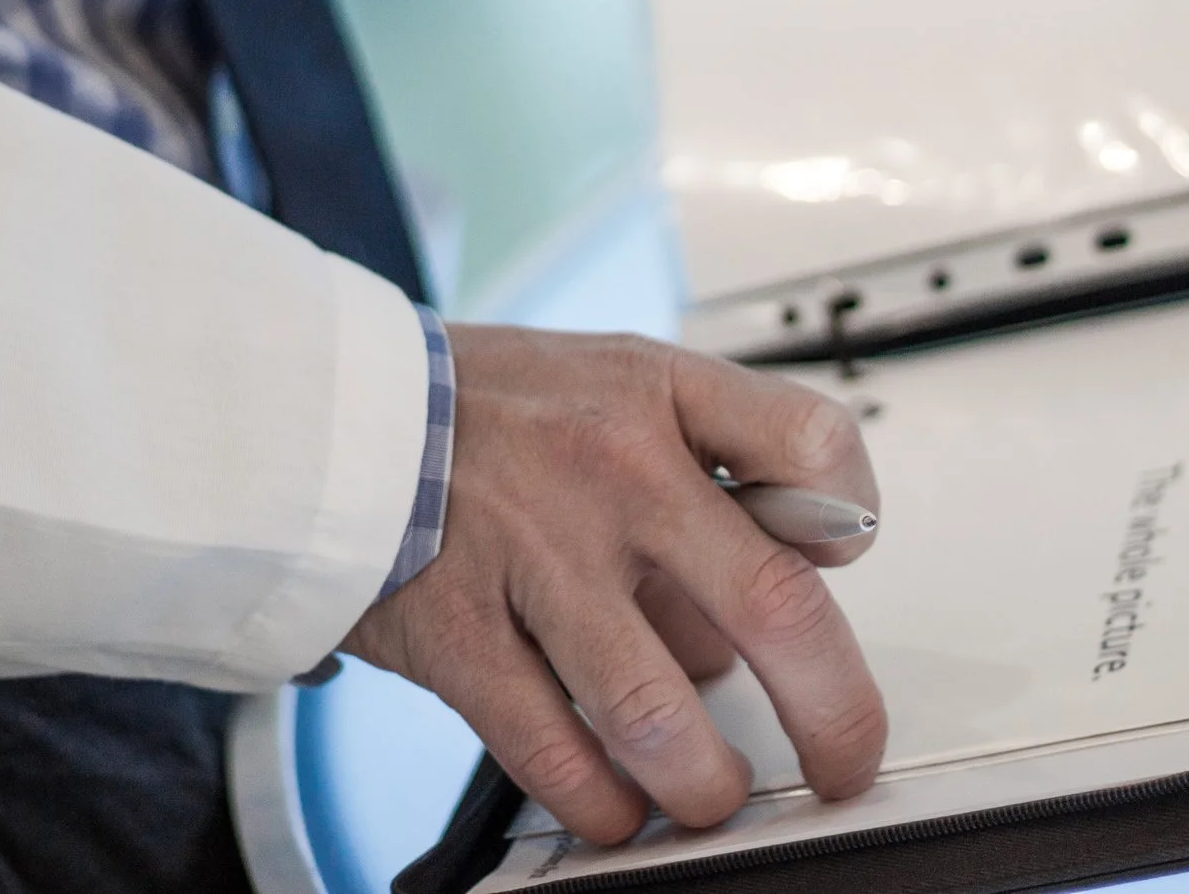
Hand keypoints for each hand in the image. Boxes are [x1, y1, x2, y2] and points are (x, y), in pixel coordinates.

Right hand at [342, 324, 884, 844]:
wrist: (337, 414)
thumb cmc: (493, 409)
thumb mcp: (617, 381)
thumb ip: (708, 464)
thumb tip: (788, 585)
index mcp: (657, 395)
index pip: (809, 443)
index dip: (850, 514)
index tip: (844, 561)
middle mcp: (610, 471)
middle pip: (772, 605)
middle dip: (833, 713)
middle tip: (843, 760)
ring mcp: (534, 555)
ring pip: (659, 712)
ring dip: (705, 783)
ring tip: (713, 794)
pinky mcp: (458, 633)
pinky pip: (554, 752)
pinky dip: (603, 803)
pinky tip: (618, 807)